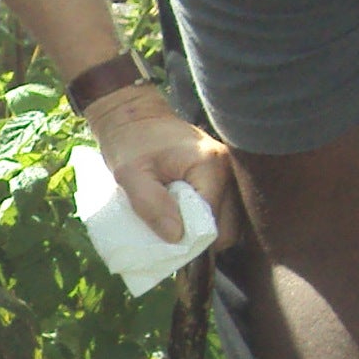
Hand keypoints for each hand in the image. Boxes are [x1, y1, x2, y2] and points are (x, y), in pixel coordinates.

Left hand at [82, 84, 242, 249]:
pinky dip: (203, 220)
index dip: (192, 238)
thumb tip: (177, 237)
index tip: (168, 241)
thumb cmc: (130, 142)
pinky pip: (221, 210)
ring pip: (228, 221)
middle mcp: (229, 169)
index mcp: (210, 166)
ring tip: (175, 222)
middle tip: (170, 236)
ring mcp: (229, 173)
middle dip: (200, 238)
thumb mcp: (129, 174)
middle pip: (228, 225)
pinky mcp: (222, 177)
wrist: (135, 117)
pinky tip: (183, 215)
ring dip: (202, 230)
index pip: (213, 221)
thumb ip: (151, 204)